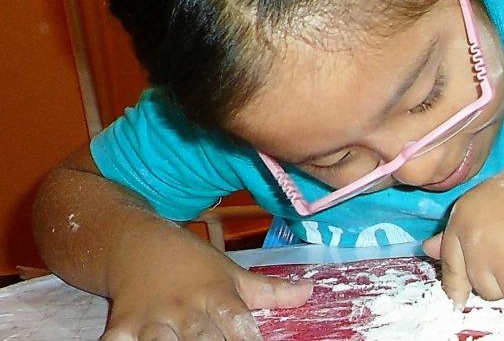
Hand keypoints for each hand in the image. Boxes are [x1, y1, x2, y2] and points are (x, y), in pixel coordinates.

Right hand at [101, 239, 311, 339]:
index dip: (248, 340)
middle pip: (202, 338)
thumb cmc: (192, 264)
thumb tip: (311, 292)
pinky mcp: (122, 326)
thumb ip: (271, 291)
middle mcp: (186, 308)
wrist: (136, 244)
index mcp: (217, 296)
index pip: (238, 323)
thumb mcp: (232, 274)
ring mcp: (153, 319)